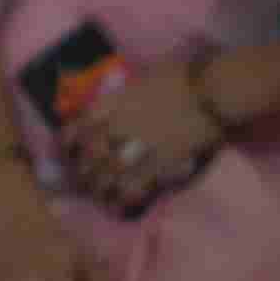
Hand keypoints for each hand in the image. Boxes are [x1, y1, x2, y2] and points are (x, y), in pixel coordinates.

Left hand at [69, 52, 224, 209]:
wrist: (211, 87)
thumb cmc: (182, 74)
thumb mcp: (142, 78)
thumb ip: (125, 94)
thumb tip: (118, 101)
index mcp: (112, 103)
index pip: (77, 127)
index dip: (68, 143)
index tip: (68, 152)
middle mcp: (117, 125)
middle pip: (89, 156)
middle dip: (83, 172)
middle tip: (82, 182)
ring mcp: (137, 146)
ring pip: (106, 174)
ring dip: (99, 189)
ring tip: (98, 197)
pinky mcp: (159, 162)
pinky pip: (133, 185)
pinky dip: (123, 198)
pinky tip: (119, 206)